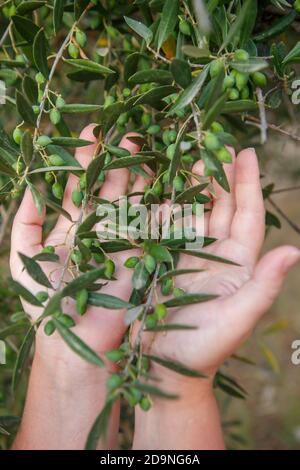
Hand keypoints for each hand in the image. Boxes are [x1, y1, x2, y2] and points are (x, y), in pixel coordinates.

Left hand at [10, 124, 144, 365]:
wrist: (78, 339)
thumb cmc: (49, 303)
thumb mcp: (25, 261)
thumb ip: (24, 224)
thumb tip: (29, 186)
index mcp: (75, 224)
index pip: (83, 183)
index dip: (86, 157)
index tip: (92, 130)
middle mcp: (103, 226)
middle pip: (112, 184)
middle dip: (118, 156)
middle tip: (126, 129)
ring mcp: (126, 237)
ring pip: (136, 197)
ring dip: (142, 172)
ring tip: (147, 143)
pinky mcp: (145, 252)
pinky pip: (155, 222)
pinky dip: (162, 201)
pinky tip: (168, 177)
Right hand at [146, 147, 299, 382]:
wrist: (163, 368)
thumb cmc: (203, 349)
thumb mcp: (236, 319)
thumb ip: (264, 285)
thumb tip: (294, 250)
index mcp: (237, 264)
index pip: (247, 216)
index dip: (248, 185)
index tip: (246, 154)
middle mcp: (214, 255)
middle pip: (220, 207)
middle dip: (219, 176)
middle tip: (214, 144)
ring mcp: (186, 256)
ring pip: (191, 213)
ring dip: (190, 185)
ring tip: (186, 156)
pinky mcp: (160, 262)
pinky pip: (162, 228)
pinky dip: (161, 206)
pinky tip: (157, 186)